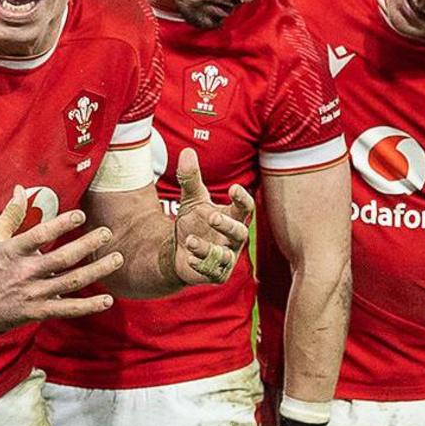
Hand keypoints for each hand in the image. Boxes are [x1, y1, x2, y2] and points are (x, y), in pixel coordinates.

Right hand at [0, 199, 121, 328]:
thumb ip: (9, 215)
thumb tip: (20, 190)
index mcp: (13, 251)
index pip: (40, 235)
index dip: (61, 224)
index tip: (81, 215)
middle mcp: (25, 272)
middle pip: (63, 258)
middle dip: (88, 245)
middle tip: (107, 234)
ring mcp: (33, 294)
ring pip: (71, 282)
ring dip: (97, 271)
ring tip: (117, 259)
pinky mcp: (37, 312)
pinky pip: (67, 309)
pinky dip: (89, 306)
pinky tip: (107, 300)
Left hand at [167, 149, 251, 286]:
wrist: (179, 250)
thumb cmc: (193, 222)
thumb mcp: (191, 199)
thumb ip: (190, 179)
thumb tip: (187, 151)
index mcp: (232, 217)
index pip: (244, 208)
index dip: (242, 199)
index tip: (234, 188)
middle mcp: (233, 238)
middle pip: (239, 232)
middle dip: (227, 225)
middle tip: (212, 216)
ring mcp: (226, 257)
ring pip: (225, 255)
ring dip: (208, 248)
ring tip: (190, 240)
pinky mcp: (216, 274)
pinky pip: (213, 271)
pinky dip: (201, 264)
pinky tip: (189, 258)